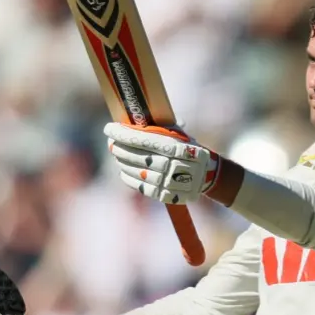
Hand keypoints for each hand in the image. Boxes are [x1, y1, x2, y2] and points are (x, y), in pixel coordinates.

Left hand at [103, 123, 221, 205]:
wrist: (206, 175)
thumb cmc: (187, 148)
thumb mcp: (179, 135)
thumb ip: (158, 129)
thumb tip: (131, 119)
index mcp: (175, 146)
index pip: (140, 139)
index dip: (121, 134)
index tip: (108, 128)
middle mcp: (171, 164)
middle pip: (135, 156)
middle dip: (118, 147)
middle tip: (111, 142)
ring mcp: (167, 182)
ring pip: (134, 171)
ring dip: (121, 161)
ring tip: (117, 155)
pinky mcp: (163, 195)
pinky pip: (139, 185)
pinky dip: (127, 177)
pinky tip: (123, 169)